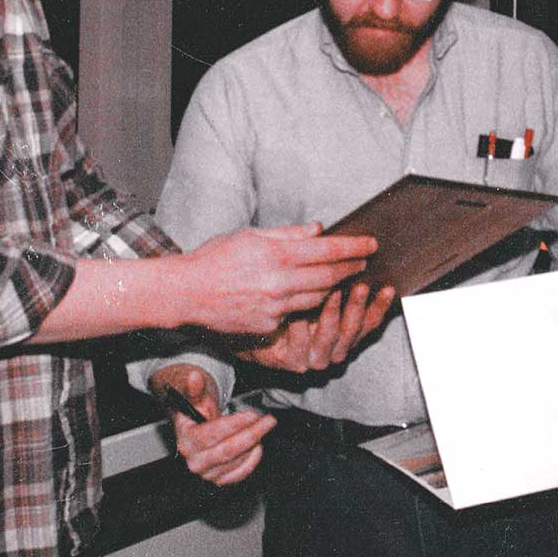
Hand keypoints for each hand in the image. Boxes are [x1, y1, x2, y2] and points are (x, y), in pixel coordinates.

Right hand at [152, 363, 273, 486]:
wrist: (196, 433)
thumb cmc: (197, 414)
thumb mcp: (195, 399)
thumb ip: (195, 389)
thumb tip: (195, 376)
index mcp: (186, 441)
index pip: (212, 435)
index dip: (234, 425)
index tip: (253, 414)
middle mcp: (194, 461)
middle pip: (227, 451)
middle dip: (251, 434)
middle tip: (269, 420)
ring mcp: (207, 474)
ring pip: (236, 462)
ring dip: (253, 444)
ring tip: (262, 427)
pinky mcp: (219, 481)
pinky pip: (240, 473)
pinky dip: (252, 459)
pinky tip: (258, 445)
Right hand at [177, 223, 375, 336]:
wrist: (186, 293)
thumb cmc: (214, 259)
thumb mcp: (250, 235)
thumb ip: (287, 234)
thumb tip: (317, 230)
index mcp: (276, 254)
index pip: (327, 250)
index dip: (354, 247)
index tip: (371, 244)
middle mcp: (280, 282)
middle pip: (330, 276)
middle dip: (351, 268)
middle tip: (364, 262)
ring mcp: (275, 307)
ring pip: (318, 297)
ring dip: (334, 287)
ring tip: (343, 278)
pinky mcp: (269, 326)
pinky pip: (297, 314)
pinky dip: (306, 304)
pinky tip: (310, 297)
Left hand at [239, 282, 396, 371]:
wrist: (249, 328)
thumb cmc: (284, 305)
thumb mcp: (308, 285)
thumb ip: (325, 267)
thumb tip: (341, 241)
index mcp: (343, 329)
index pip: (370, 320)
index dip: (380, 305)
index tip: (388, 287)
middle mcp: (333, 347)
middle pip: (354, 330)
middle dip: (358, 305)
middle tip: (360, 285)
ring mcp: (313, 356)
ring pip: (332, 337)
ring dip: (334, 314)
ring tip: (334, 292)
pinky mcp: (292, 360)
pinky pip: (301, 343)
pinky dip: (301, 326)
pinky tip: (299, 312)